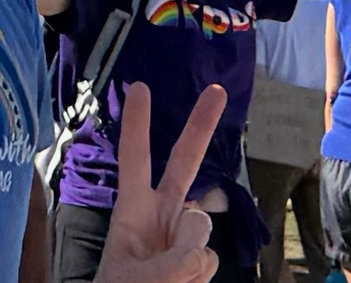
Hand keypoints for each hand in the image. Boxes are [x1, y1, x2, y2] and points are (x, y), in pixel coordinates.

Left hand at [98, 82, 224, 282]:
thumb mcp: (135, 279)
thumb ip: (170, 261)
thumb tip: (202, 241)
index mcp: (132, 210)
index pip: (134, 158)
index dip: (138, 124)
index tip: (140, 86)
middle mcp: (160, 216)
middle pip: (183, 164)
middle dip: (200, 127)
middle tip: (217, 91)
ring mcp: (181, 238)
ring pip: (201, 227)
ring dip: (189, 254)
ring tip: (169, 277)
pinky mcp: (198, 262)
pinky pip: (210, 259)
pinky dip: (199, 275)